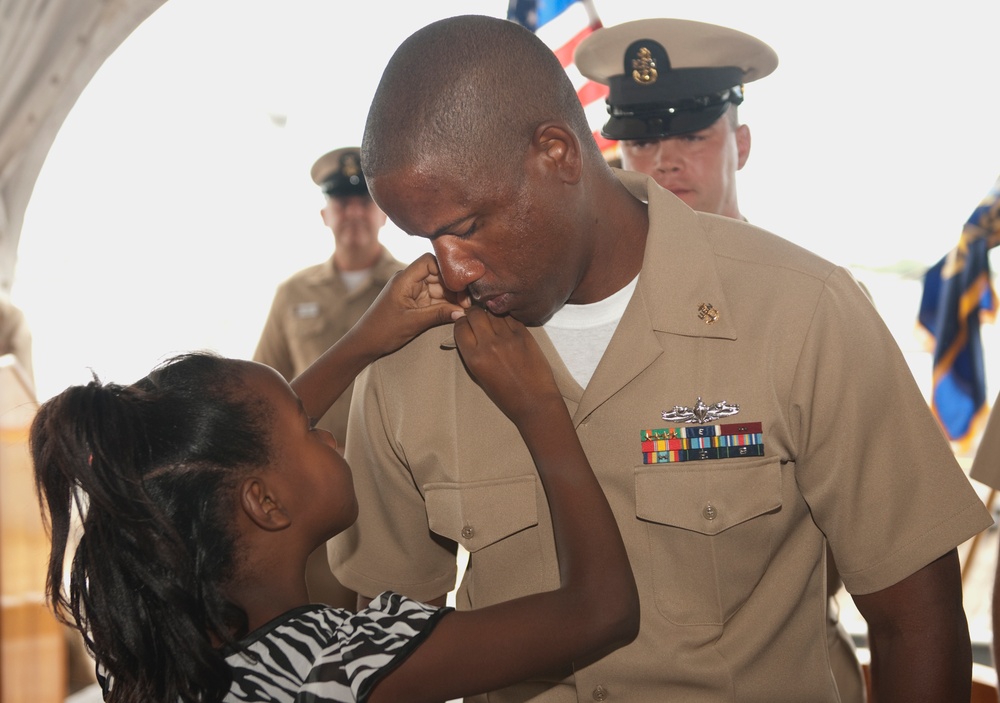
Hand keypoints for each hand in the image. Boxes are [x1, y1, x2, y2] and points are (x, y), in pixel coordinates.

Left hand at [358, 253, 465, 356]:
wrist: (365, 343)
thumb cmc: (383, 330)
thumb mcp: (413, 323)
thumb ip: (439, 314)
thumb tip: (463, 311)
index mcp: (404, 279)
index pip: (430, 261)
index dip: (447, 269)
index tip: (461, 285)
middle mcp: (409, 281)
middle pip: (438, 274)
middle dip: (454, 286)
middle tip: (468, 302)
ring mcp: (413, 291)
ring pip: (440, 287)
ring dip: (452, 297)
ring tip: (466, 308)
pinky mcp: (416, 302)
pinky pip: (435, 298)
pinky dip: (447, 304)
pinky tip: (458, 311)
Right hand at [453, 307, 560, 424]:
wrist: (534, 401)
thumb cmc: (506, 395)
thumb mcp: (479, 377)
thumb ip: (472, 353)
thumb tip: (469, 333)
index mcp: (475, 358)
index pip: (460, 327)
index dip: (461, 323)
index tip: (465, 324)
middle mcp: (489, 344)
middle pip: (475, 314)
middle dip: (474, 314)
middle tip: (478, 319)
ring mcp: (508, 338)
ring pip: (493, 313)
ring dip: (490, 315)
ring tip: (493, 323)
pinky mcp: (524, 335)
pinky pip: (510, 318)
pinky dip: (505, 319)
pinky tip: (506, 327)